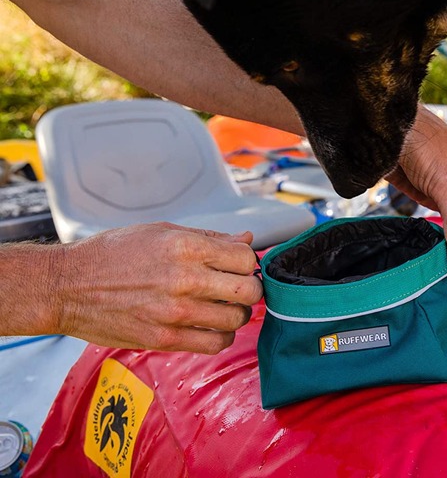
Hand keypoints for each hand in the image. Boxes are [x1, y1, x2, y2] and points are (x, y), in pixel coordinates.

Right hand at [51, 222, 262, 353]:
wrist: (68, 286)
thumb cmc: (112, 254)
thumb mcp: (160, 231)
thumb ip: (209, 238)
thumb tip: (247, 240)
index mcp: (186, 247)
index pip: (245, 258)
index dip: (246, 262)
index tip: (237, 266)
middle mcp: (186, 279)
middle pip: (249, 290)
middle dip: (249, 288)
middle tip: (236, 288)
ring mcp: (176, 312)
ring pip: (237, 319)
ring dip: (236, 314)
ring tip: (221, 307)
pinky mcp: (165, 339)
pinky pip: (215, 344)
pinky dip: (220, 336)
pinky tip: (209, 326)